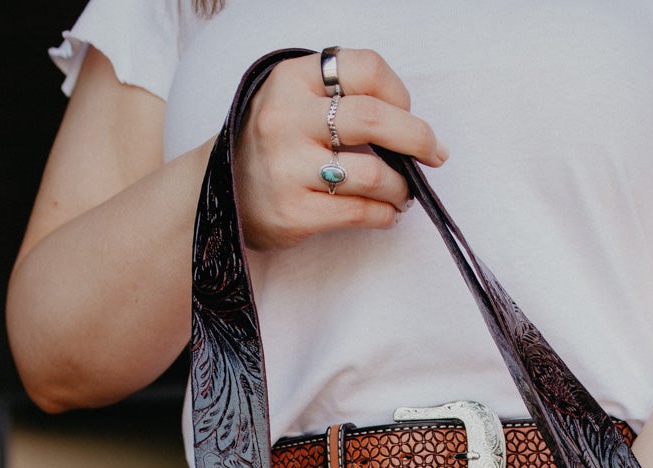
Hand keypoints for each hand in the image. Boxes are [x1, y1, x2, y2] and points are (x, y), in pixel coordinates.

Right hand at [236, 49, 447, 249]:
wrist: (217, 193)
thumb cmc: (273, 144)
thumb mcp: (293, 100)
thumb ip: (340, 97)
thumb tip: (408, 120)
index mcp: (291, 79)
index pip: (365, 68)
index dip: (399, 91)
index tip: (409, 112)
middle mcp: (286, 118)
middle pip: (374, 118)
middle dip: (417, 138)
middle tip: (435, 154)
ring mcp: (287, 167)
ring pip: (373, 174)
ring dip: (402, 187)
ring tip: (403, 192)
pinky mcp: (294, 211)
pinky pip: (360, 212)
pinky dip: (385, 214)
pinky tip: (387, 213)